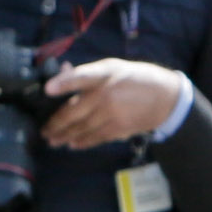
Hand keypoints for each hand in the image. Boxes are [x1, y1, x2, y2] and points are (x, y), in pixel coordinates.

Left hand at [39, 56, 186, 149]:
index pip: (82, 76)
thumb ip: (86, 73)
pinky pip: (96, 137)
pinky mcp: (119, 128)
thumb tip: (61, 71)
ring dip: (65, 136)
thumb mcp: (112, 67)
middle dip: (56, 124)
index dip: (64, 81)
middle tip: (44, 131)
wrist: (167, 98)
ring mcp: (112, 113)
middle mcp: (107, 94)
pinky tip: (72, 144)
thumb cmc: (135, 79)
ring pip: (82, 128)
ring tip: (53, 140)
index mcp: (105, 73)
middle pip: (74, 111)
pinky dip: (82, 142)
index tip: (48, 88)